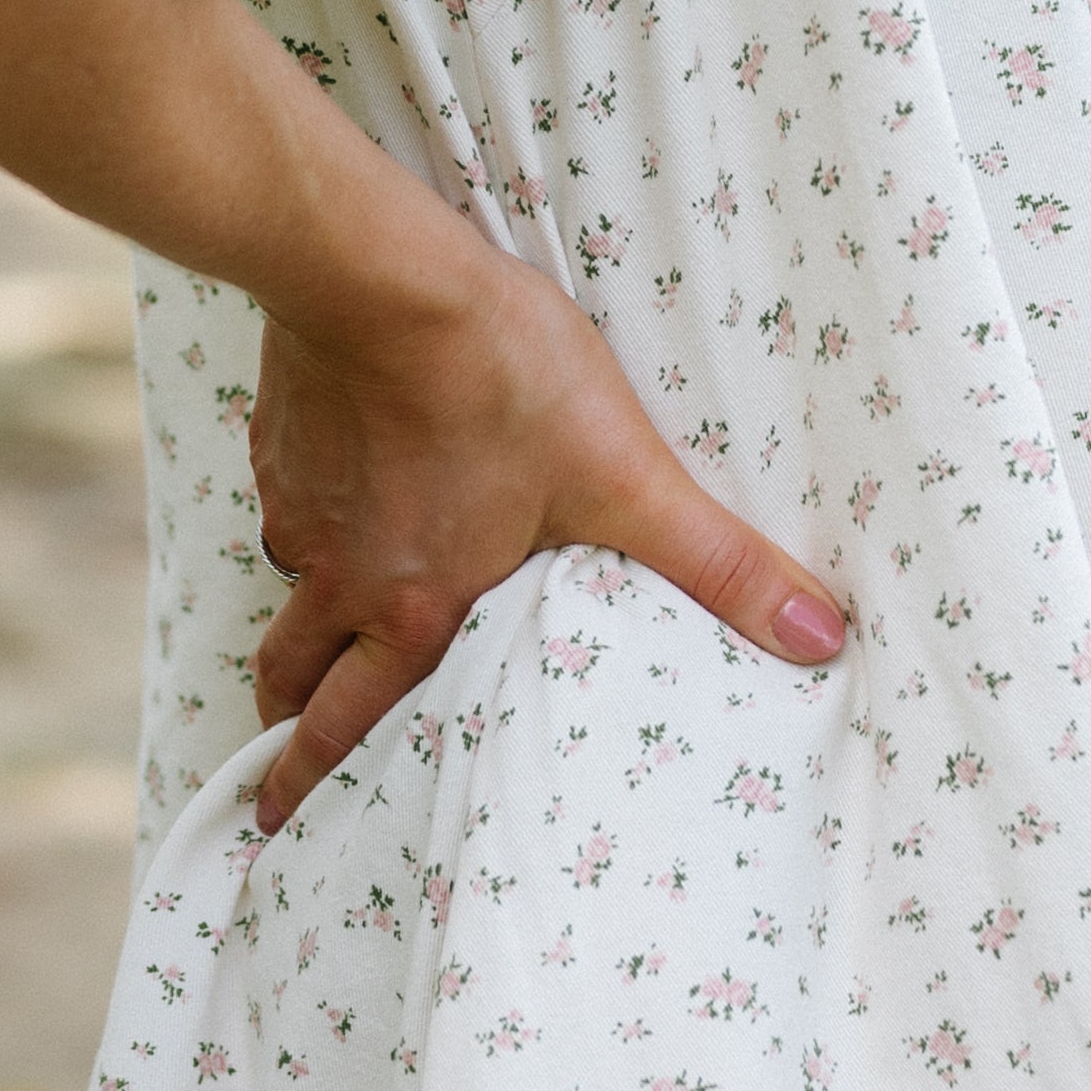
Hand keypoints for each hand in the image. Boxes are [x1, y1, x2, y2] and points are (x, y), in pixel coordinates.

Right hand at [246, 229, 844, 830]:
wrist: (380, 274)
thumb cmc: (497, 378)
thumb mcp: (628, 477)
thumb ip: (718, 563)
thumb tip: (818, 636)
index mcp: (412, 608)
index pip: (347, 719)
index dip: (309, 775)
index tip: (276, 816)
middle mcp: (342, 572)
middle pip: (292, 669)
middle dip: (285, 721)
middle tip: (272, 757)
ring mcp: (302, 502)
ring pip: (291, 581)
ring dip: (301, 615)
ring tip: (314, 626)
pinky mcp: (285, 435)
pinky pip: (289, 496)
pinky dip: (312, 512)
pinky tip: (344, 480)